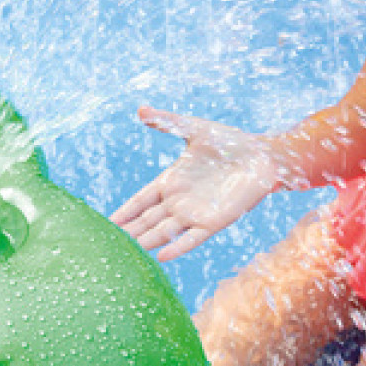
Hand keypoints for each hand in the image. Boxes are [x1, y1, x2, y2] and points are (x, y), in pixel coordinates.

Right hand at [111, 107, 278, 260]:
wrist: (262, 156)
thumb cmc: (229, 142)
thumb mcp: (194, 129)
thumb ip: (167, 122)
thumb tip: (140, 109)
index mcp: (171, 181)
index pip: (140, 201)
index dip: (124, 212)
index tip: (104, 223)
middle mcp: (179, 201)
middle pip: (147, 221)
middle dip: (128, 233)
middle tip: (104, 247)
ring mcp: (195, 213)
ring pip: (163, 232)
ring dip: (146, 242)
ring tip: (126, 255)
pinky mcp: (214, 221)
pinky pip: (192, 238)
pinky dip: (177, 247)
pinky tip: (161, 256)